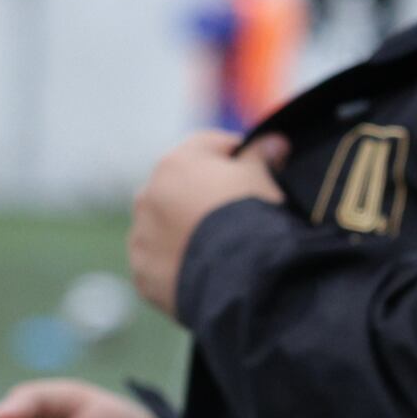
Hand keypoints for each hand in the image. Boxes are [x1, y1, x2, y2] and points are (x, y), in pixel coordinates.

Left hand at [131, 131, 284, 315]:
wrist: (239, 275)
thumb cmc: (253, 216)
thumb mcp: (263, 178)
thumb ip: (262, 155)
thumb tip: (274, 142)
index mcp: (177, 162)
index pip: (208, 146)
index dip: (235, 156)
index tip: (256, 169)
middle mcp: (149, 194)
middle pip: (180, 187)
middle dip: (202, 195)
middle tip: (235, 215)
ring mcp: (142, 235)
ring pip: (163, 226)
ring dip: (183, 230)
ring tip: (219, 249)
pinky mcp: (143, 272)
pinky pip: (160, 263)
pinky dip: (176, 265)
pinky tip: (204, 273)